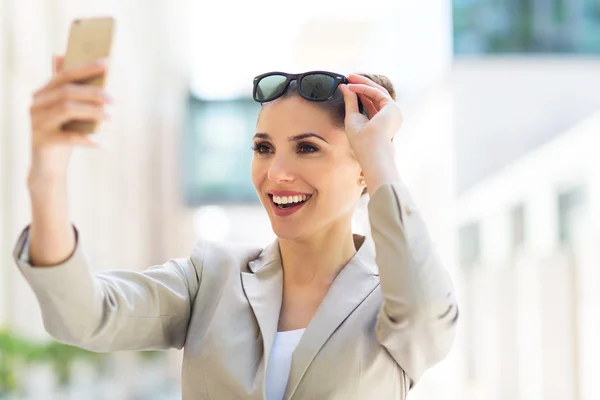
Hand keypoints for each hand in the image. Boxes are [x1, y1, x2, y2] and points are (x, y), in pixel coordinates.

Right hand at [28, 55, 111, 181]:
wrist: (48, 168)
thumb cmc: (64, 135)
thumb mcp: (70, 113)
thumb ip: (75, 92)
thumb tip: (79, 63)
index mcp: (43, 93)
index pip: (65, 75)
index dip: (86, 68)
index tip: (107, 63)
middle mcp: (37, 105)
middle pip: (66, 92)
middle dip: (92, 93)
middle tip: (114, 99)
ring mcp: (37, 123)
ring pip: (67, 110)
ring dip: (92, 112)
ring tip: (111, 117)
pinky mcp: (41, 141)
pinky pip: (68, 137)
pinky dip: (87, 139)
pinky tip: (102, 143)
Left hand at [339, 74, 402, 152]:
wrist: (370, 149)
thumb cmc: (361, 140)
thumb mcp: (352, 117)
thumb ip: (350, 101)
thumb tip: (344, 86)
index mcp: (381, 122)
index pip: (372, 103)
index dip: (360, 93)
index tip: (349, 85)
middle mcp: (389, 116)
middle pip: (376, 95)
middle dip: (362, 85)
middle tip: (349, 76)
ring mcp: (393, 111)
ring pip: (377, 91)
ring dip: (363, 83)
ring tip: (350, 77)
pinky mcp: (392, 107)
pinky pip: (377, 93)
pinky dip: (364, 88)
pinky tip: (353, 86)